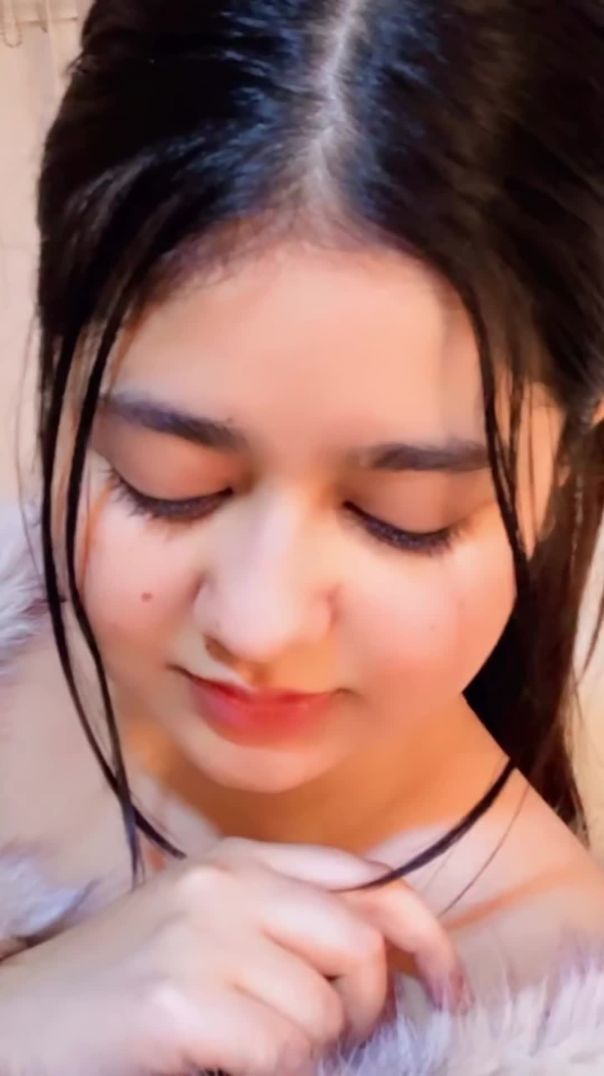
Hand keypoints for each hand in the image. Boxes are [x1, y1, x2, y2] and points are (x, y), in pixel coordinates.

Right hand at [0, 839, 464, 1074]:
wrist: (22, 1021)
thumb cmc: (124, 983)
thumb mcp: (211, 926)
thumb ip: (287, 922)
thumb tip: (383, 959)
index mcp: (240, 859)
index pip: (368, 880)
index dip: (426, 936)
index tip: (449, 989)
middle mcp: (228, 884)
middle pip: (362, 944)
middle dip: (367, 1008)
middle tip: (335, 1042)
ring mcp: (202, 937)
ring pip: (323, 1011)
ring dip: (305, 1052)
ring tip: (251, 1050)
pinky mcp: (179, 1000)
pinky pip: (282, 1053)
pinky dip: (271, 1074)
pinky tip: (224, 1065)